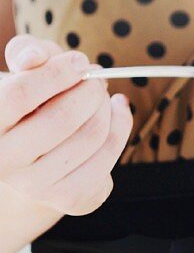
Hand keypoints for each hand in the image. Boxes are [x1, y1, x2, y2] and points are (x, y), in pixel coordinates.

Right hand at [0, 34, 132, 216]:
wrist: (38, 154)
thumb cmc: (32, 101)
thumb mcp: (24, 72)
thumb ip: (26, 54)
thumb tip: (33, 57)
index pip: (19, 95)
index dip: (56, 74)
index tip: (79, 62)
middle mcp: (4, 160)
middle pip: (60, 119)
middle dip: (89, 92)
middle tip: (97, 79)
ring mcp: (35, 185)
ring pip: (89, 137)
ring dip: (106, 108)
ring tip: (103, 96)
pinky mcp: (67, 198)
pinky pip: (107, 159)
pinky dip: (121, 128)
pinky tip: (117, 113)